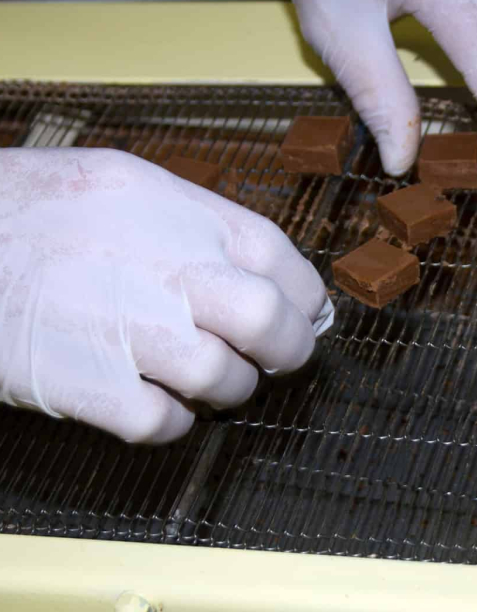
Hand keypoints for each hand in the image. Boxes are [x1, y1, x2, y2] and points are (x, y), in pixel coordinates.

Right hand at [0, 148, 332, 442]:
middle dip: (288, 348)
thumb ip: (204, 227)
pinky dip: (174, 420)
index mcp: (177, 209)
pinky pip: (164, 423)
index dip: (306, 297)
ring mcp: (124, 327)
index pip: (279, 259)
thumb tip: (273, 278)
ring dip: (230, 389)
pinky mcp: (86, 385)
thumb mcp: (127, 188)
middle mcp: (160, 265)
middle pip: (266, 319)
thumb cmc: (37, 213)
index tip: (306, 316)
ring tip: (210, 380)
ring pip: (223, 379)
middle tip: (276, 357)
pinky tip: (157, 400)